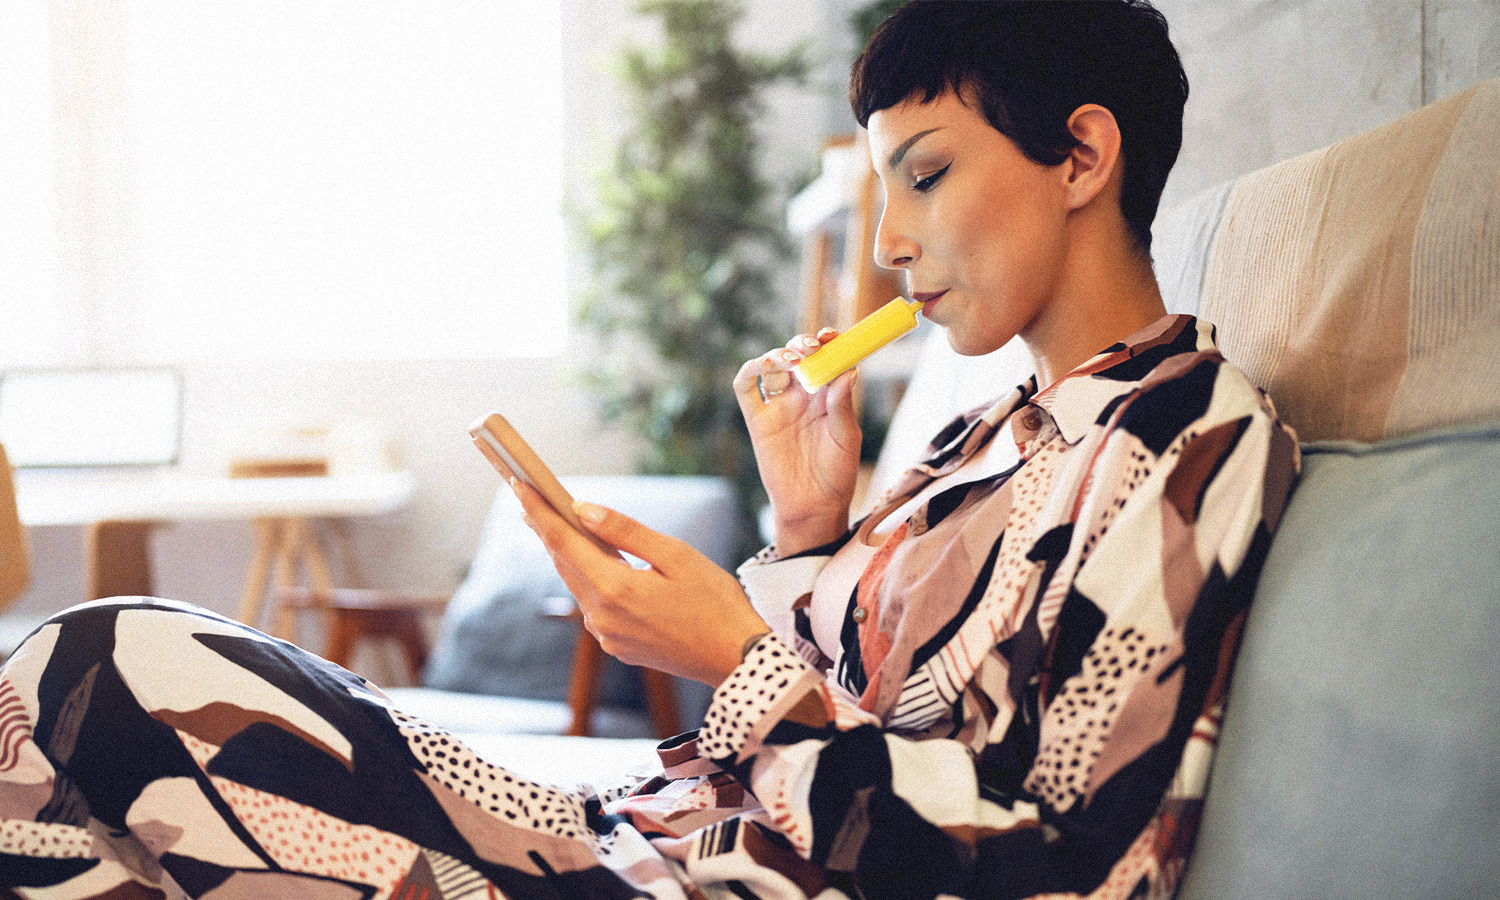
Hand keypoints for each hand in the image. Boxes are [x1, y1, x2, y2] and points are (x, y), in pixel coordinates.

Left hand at [512, 479, 769, 687]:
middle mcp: (602, 616)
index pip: (563, 541)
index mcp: (615, 588)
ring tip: (559, 525)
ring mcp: (607, 635)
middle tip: (532, 499)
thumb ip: (626, 532)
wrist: (735, 658)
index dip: (539, 512)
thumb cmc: (715, 602)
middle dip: (548, 529)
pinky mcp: (617, 646)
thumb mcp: (676, 555)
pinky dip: (590, 580)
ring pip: (578, 585)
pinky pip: (594, 606)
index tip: (520, 486)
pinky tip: (597, 564)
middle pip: (564, 563)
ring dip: (569, 555)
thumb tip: (583, 510)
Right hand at [734, 330, 861, 554]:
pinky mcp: (758, 420)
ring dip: (779, 354)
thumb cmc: (836, 474)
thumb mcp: (846, 439)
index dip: (827, 342)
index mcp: (828, 396)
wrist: (813, 506)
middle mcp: (802, 396)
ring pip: (772, 367)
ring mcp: (779, 406)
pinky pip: (746, 389)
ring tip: (792, 359)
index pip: (826, 359)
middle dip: (802, 345)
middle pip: (798, 357)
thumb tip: (848, 372)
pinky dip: (750, 371)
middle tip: (811, 348)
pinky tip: (762, 366)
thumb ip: (843, 406)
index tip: (830, 336)